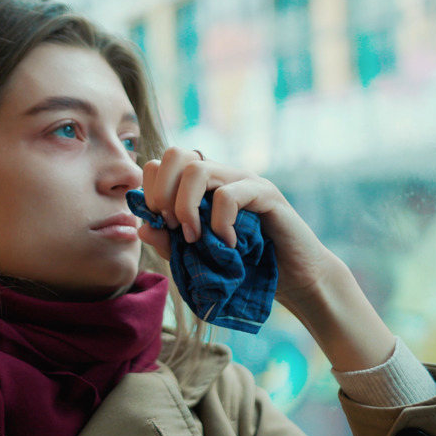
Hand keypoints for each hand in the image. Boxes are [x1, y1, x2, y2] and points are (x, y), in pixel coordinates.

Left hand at [138, 147, 395, 371]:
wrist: (295, 281)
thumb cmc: (247, 268)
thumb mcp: (198, 259)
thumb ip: (170, 243)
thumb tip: (140, 228)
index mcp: (202, 186)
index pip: (162, 164)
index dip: (152, 192)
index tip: (160, 226)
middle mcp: (222, 175)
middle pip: (175, 154)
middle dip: (162, 193)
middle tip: (173, 228)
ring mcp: (244, 181)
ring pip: (197, 169)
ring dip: (186, 207)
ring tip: (195, 238)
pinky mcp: (265, 194)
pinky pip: (228, 195)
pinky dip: (220, 224)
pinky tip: (228, 246)